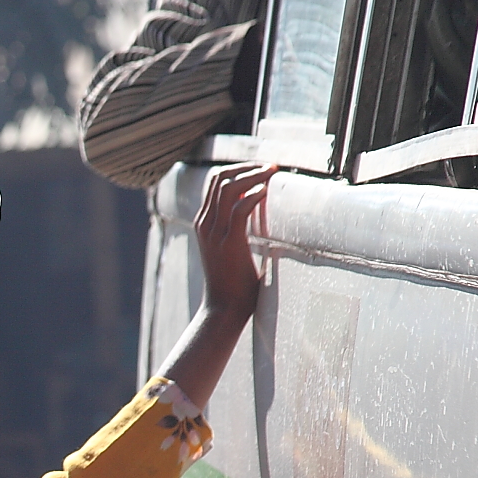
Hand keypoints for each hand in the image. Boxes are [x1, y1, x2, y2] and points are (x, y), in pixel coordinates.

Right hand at [156, 164, 274, 408]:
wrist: (224, 311)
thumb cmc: (234, 286)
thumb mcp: (233, 252)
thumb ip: (240, 233)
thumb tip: (264, 221)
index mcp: (204, 223)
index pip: (215, 182)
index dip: (240, 170)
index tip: (263, 170)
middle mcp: (204, 223)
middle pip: (220, 177)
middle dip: (247, 167)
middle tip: (271, 167)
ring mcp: (213, 232)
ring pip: (228, 186)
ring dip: (253, 175)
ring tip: (273, 173)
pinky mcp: (227, 242)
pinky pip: (239, 207)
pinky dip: (255, 195)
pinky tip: (268, 193)